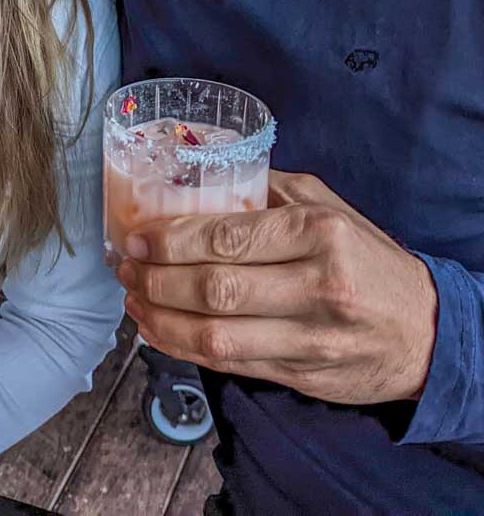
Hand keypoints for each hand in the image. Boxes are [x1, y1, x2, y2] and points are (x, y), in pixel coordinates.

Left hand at [117, 170, 437, 406]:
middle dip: (157, 279)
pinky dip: (185, 349)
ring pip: (217, 336)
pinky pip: (231, 365)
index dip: (173, 241)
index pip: (229, 239)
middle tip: (125, 267)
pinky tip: (158, 331)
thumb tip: (201, 174)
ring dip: (161, 320)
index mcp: (319, 233)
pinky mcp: (302, 375)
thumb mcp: (329, 206)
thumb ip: (269, 190)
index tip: (138, 237)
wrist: (424, 331)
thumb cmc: (367, 258)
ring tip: (133, 299)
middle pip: (216, 289)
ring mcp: (310, 338)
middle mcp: (317, 286)